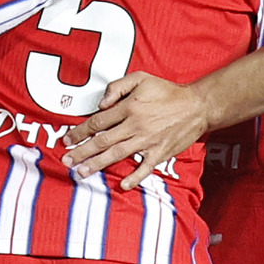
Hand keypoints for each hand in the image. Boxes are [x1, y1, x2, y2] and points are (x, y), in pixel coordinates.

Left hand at [62, 72, 209, 188]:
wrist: (198, 106)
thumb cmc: (169, 92)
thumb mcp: (142, 78)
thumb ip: (118, 87)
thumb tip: (101, 104)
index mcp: (129, 107)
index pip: (97, 121)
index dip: (79, 132)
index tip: (67, 140)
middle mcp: (135, 125)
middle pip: (102, 141)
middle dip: (81, 152)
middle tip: (66, 161)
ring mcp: (147, 141)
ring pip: (116, 154)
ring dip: (97, 164)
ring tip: (81, 172)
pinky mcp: (160, 152)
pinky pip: (144, 167)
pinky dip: (134, 177)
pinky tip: (122, 185)